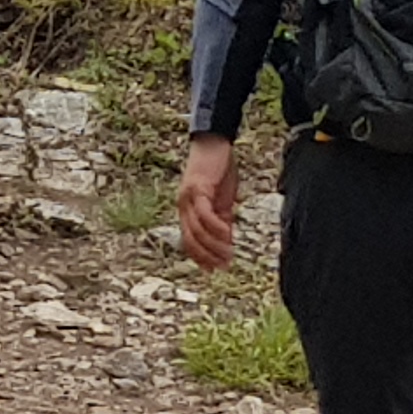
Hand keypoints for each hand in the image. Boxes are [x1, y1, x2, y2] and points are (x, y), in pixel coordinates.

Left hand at [177, 134, 242, 272]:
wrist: (215, 143)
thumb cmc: (218, 171)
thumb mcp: (222, 201)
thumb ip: (223, 223)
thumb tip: (227, 245)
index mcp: (187, 210)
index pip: (188, 241)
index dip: (201, 258)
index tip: (215, 270)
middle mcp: (183, 206)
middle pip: (190, 240)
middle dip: (207, 256)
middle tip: (224, 265)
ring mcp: (188, 198)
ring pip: (196, 230)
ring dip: (213, 245)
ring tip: (229, 252)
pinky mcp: (198, 189)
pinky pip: (204, 214)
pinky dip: (215, 227)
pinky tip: (227, 233)